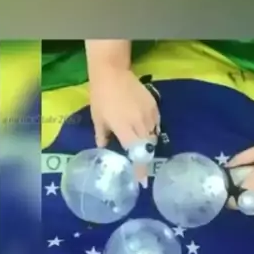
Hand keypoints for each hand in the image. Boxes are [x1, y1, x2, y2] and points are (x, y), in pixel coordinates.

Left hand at [86, 41, 159, 184]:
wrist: (112, 72)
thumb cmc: (101, 96)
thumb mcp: (98, 118)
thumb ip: (102, 136)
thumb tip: (103, 148)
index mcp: (124, 129)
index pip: (136, 155)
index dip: (140, 169)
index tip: (142, 182)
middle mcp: (139, 124)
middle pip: (147, 148)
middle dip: (144, 158)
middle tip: (140, 165)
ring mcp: (149, 114)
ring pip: (153, 136)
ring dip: (147, 144)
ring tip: (140, 146)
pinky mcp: (154, 106)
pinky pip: (156, 124)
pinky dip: (151, 130)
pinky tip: (144, 129)